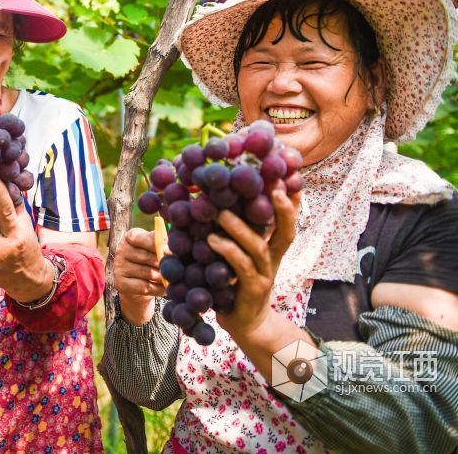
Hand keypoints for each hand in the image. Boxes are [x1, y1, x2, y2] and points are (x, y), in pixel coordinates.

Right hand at [113, 227, 164, 324]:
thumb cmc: (151, 260)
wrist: (139, 283)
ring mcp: (119, 267)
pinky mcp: (120, 283)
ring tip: (170, 278)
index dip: (158, 245)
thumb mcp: (155, 247)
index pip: (142, 238)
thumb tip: (169, 244)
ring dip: (162, 277)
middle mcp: (121, 249)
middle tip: (175, 268)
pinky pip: (145, 287)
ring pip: (148, 273)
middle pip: (146, 257)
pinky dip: (158, 289)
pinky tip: (165, 288)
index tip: (171, 252)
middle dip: (163, 264)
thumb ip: (162, 242)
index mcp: (131, 236)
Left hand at [208, 188, 300, 337]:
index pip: (287, 222)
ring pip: (258, 247)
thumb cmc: (236, 283)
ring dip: (240, 227)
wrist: (245, 324)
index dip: (292, 202)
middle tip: (272, 186)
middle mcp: (273, 260)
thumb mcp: (236, 255)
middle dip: (283, 209)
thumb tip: (212, 202)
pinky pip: (242, 267)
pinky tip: (211, 239)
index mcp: (272, 249)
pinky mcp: (252, 290)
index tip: (290, 177)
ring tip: (220, 211)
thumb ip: (232, 233)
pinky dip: (227, 251)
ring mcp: (265, 275)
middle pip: (287, 232)